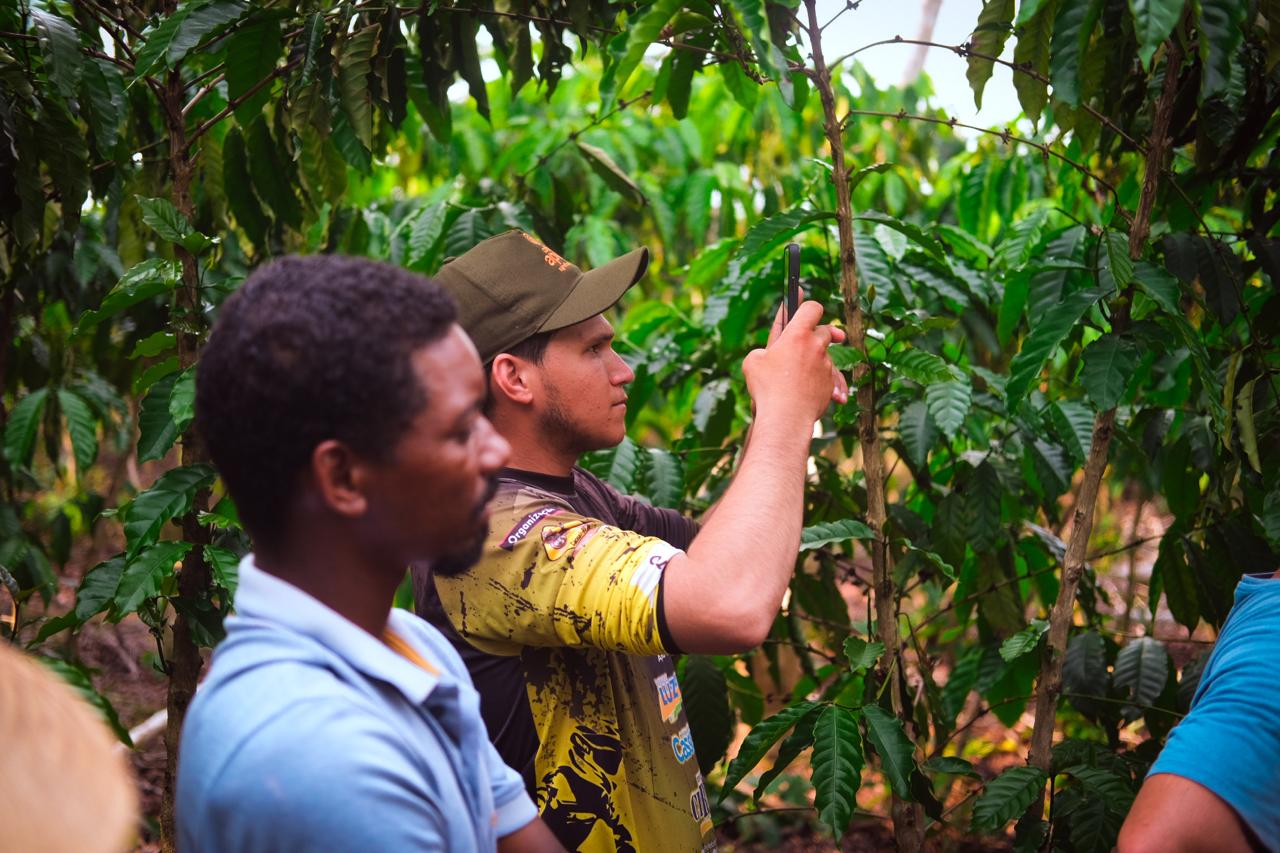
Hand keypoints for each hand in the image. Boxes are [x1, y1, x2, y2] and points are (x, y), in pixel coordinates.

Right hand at [744, 301, 847, 423]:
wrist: (786, 417)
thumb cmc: (767, 388)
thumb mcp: (753, 361)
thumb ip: (764, 351)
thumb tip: (769, 355)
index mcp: (797, 334)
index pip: (812, 308)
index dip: (808, 306)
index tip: (804, 306)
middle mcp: (816, 346)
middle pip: (826, 331)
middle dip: (820, 333)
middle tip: (812, 338)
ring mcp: (825, 366)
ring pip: (828, 357)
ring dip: (820, 361)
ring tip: (804, 374)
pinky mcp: (830, 384)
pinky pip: (832, 380)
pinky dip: (828, 384)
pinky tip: (824, 392)